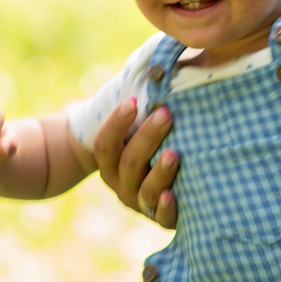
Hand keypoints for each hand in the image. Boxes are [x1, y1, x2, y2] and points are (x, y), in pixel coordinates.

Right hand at [91, 92, 179, 227]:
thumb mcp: (138, 130)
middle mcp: (121, 184)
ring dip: (160, 171)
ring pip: (145, 189)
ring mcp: (140, 203)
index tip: (134, 102)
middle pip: (129, 162)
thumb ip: (142, 107)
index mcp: (110, 162)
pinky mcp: (161, 219)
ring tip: (175, 153)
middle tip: (167, 114)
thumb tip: (158, 62)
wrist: (157, 189)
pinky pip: (161, 219)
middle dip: (147, 137)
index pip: (105, 144)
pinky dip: (166, 208)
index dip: (116, 123)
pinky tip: (173, 196)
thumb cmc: (149, 146)